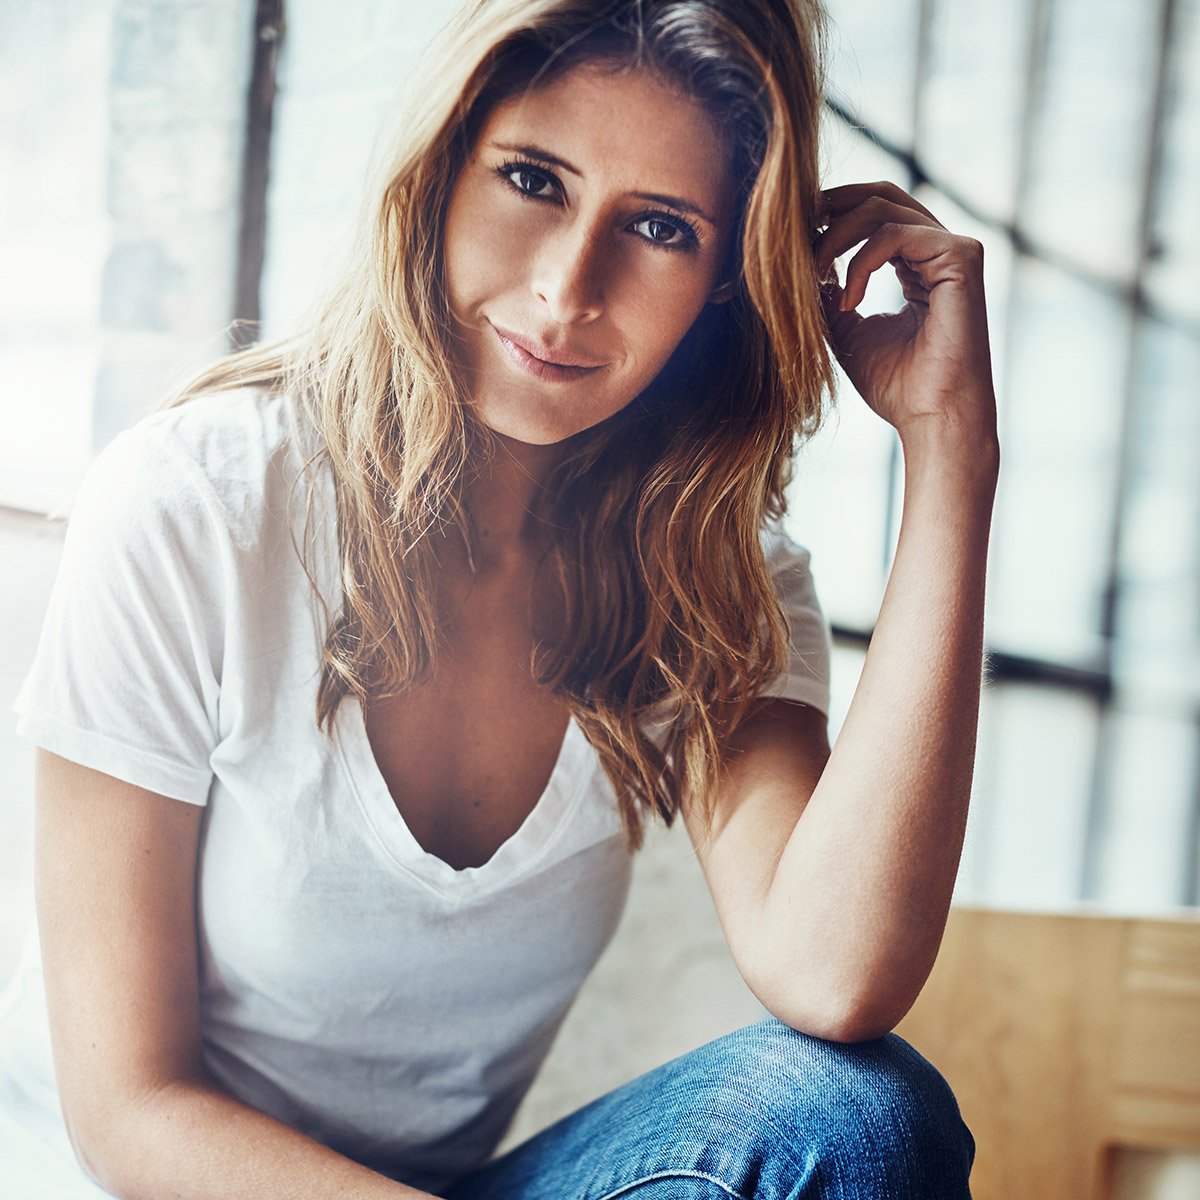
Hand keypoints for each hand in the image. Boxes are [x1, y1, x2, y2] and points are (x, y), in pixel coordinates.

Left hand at [812, 181, 997, 448]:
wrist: (932, 418)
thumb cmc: (896, 386)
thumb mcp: (846, 332)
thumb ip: (828, 295)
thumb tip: (798, 266)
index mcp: (916, 264)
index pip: (873, 215)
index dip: (829, 218)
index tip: (791, 245)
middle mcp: (938, 250)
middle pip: (879, 195)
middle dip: (830, 207)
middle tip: (792, 232)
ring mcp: (953, 249)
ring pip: (882, 208)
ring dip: (834, 238)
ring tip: (813, 277)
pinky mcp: (962, 256)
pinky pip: (895, 234)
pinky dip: (860, 262)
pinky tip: (847, 301)